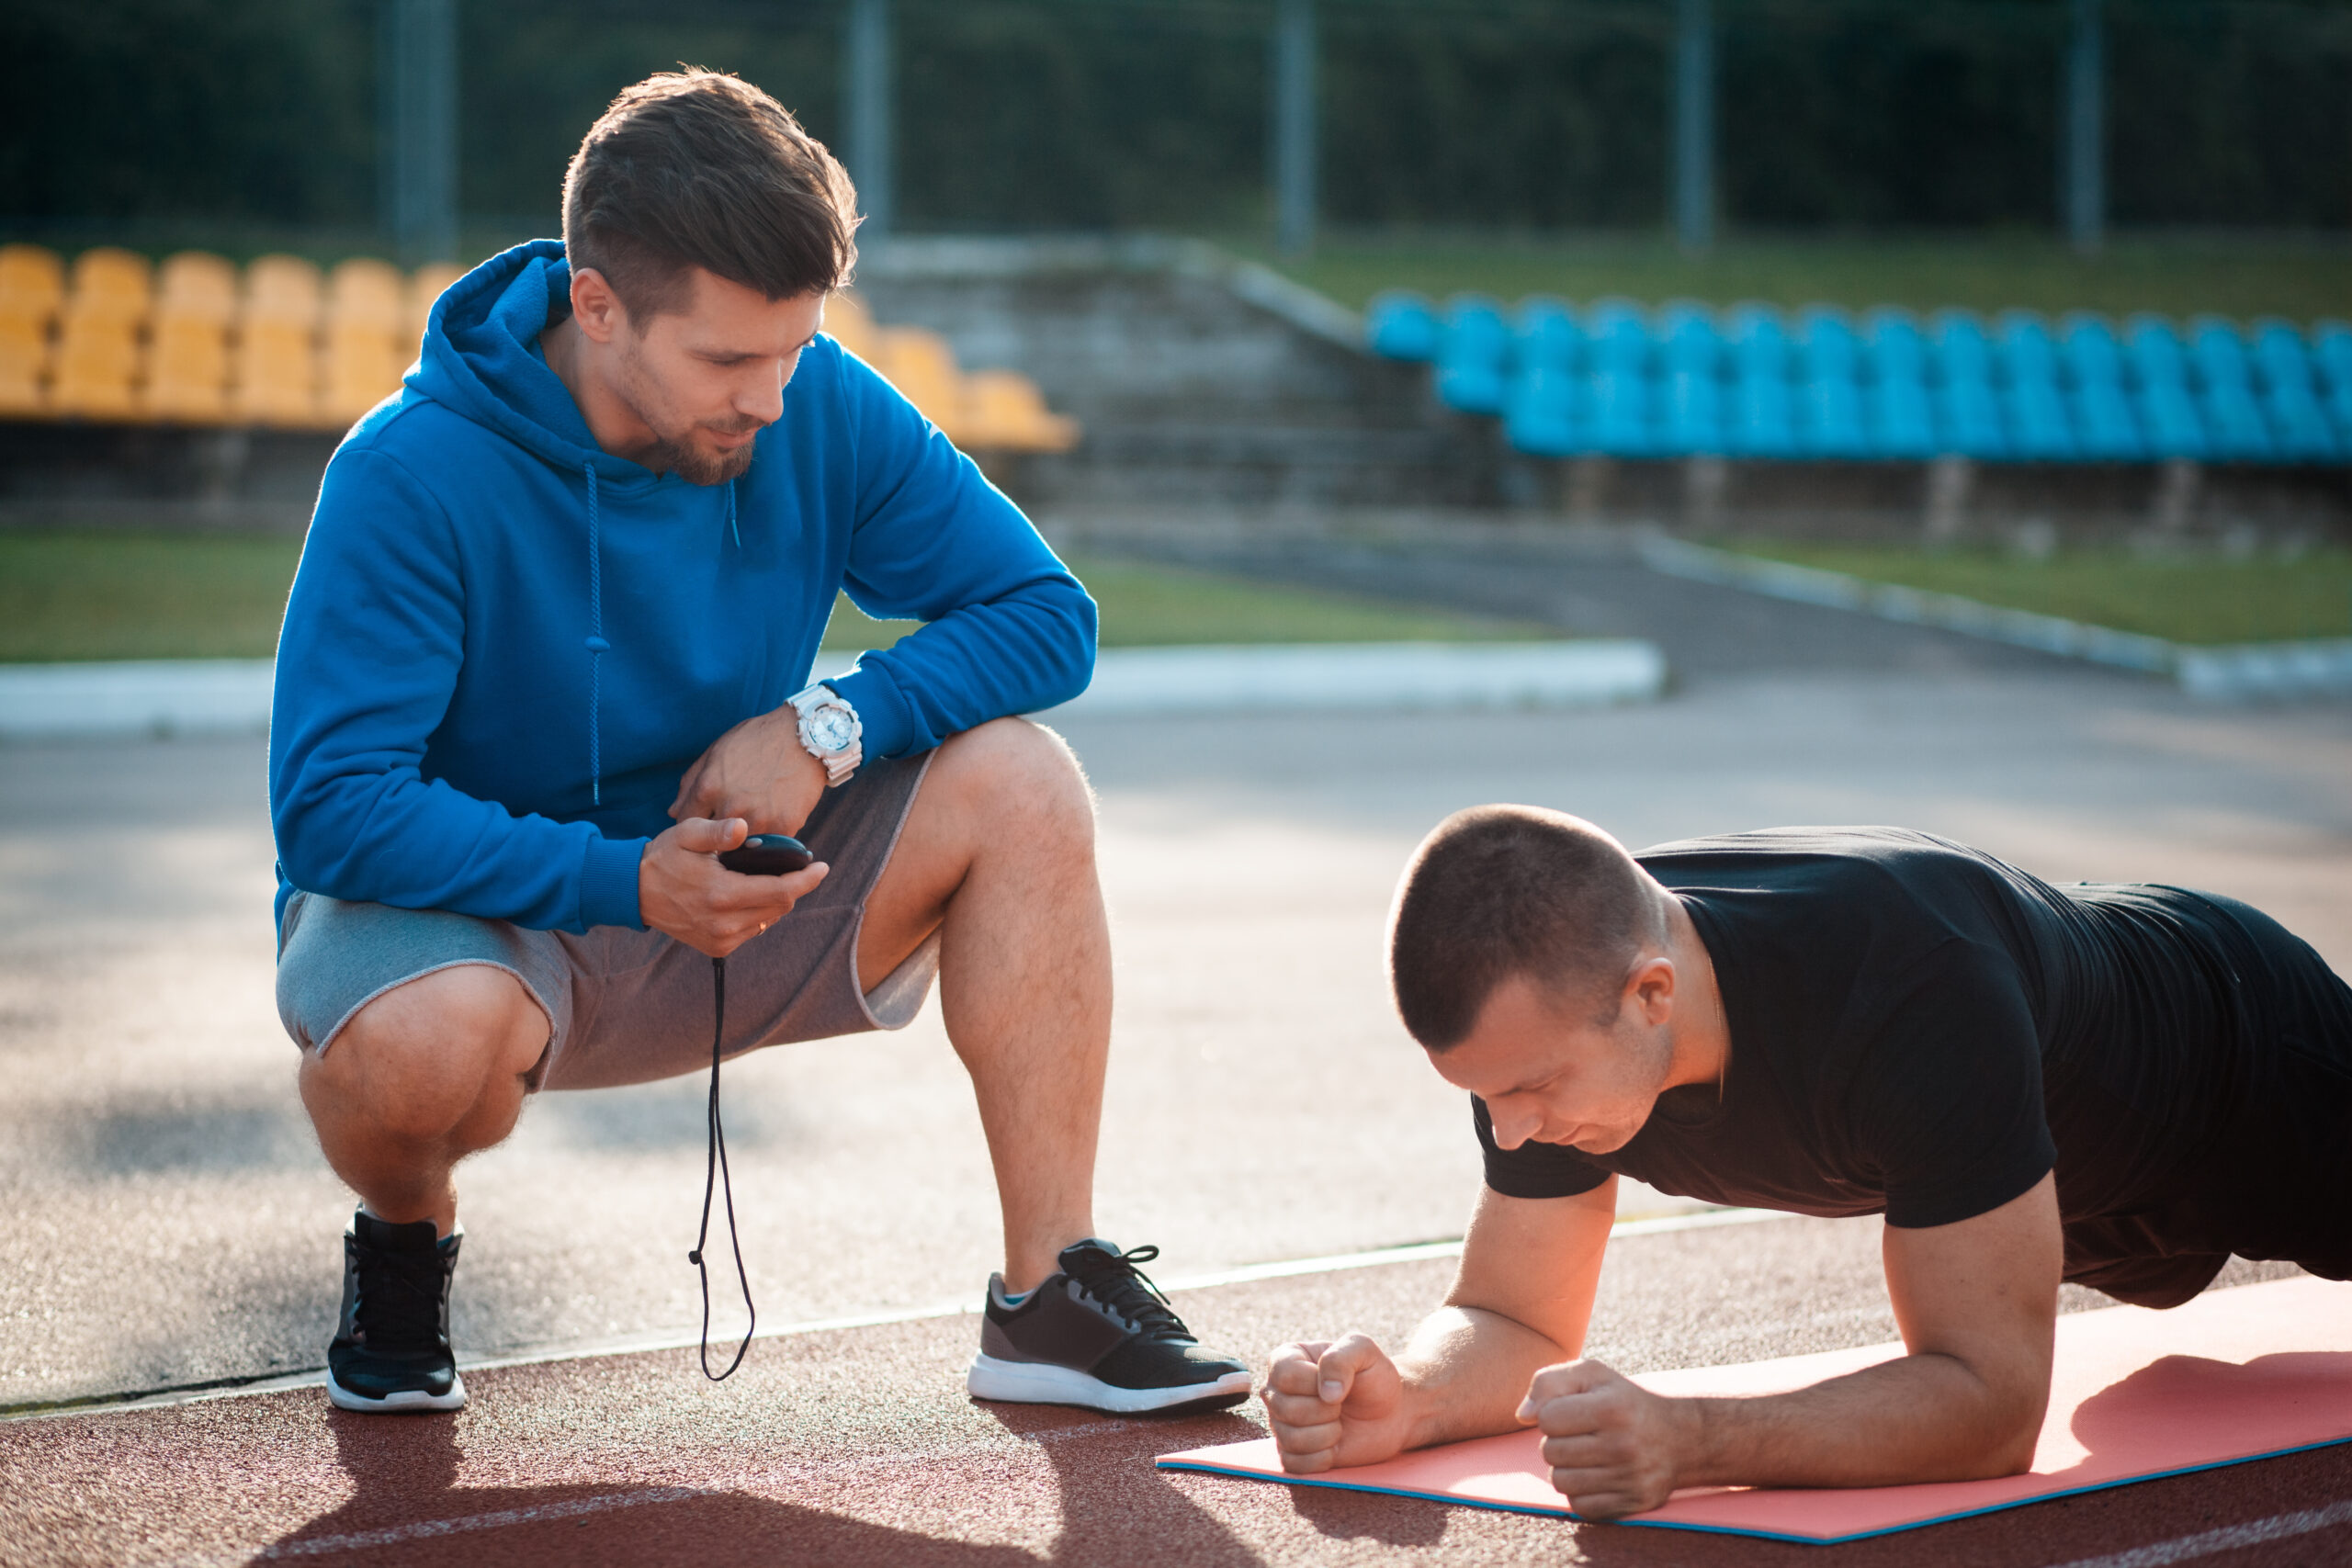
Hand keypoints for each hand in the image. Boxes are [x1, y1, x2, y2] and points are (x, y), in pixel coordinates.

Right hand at [639, 816, 829, 957]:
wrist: (633, 891)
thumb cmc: (664, 857)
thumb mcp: (687, 834)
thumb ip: (717, 831)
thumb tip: (744, 828)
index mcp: (722, 895)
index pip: (782, 892)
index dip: (807, 879)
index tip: (822, 866)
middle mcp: (724, 923)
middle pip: (780, 906)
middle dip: (792, 886)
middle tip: (791, 866)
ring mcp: (721, 939)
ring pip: (769, 920)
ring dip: (775, 900)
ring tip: (765, 879)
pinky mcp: (716, 947)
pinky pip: (753, 930)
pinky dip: (758, 913)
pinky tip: (748, 896)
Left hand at [668, 706, 826, 836]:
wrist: (805, 736)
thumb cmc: (757, 740)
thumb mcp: (716, 752)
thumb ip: (691, 784)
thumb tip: (673, 813)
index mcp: (708, 788)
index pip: (686, 826)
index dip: (692, 829)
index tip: (701, 828)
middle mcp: (730, 807)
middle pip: (712, 843)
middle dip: (715, 840)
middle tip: (724, 832)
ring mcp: (759, 819)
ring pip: (741, 847)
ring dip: (742, 842)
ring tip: (750, 827)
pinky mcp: (785, 826)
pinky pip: (770, 844)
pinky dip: (769, 837)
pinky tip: (773, 821)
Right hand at [1262, 1335, 1414, 1473]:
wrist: (1389, 1412)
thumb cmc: (1373, 1377)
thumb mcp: (1364, 1351)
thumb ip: (1342, 1358)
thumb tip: (1326, 1393)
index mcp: (1286, 1359)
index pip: (1284, 1375)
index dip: (1314, 1383)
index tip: (1338, 1384)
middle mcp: (1277, 1391)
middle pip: (1285, 1408)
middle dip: (1325, 1412)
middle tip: (1341, 1406)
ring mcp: (1281, 1424)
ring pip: (1289, 1439)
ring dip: (1326, 1436)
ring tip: (1339, 1425)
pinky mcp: (1291, 1453)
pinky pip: (1293, 1464)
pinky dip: (1321, 1459)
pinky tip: (1334, 1446)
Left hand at [1519, 1359, 1693, 1518]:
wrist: (1680, 1438)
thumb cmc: (1622, 1401)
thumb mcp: (1591, 1375)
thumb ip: (1549, 1382)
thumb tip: (1522, 1416)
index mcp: (1611, 1408)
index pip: (1547, 1418)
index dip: (1551, 1413)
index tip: (1571, 1412)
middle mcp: (1623, 1445)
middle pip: (1550, 1452)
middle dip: (1557, 1442)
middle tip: (1579, 1435)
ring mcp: (1629, 1478)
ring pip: (1560, 1482)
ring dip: (1565, 1469)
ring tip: (1586, 1456)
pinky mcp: (1633, 1504)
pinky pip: (1580, 1507)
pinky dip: (1581, 1493)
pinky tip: (1596, 1476)